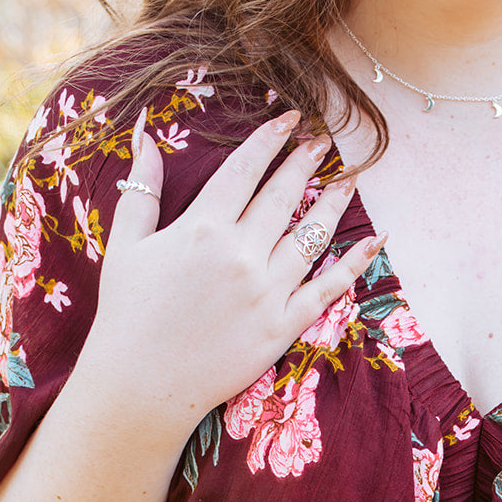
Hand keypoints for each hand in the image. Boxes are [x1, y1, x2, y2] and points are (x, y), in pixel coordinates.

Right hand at [86, 107, 383, 435]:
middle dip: (306, 161)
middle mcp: (242, 254)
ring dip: (335, 202)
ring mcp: (267, 291)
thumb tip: (144, 132)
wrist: (142, 384)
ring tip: (350, 179)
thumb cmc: (127, 314)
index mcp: (203, 228)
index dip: (270, 139)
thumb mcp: (126, 244)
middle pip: (283, 195)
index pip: (245, 169)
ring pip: (312, 236)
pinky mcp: (283, 326)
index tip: (290, 117)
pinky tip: (375, 240)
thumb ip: (142, 188)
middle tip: (324, 140)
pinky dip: (355, 263)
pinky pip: (328, 289)